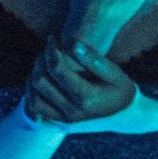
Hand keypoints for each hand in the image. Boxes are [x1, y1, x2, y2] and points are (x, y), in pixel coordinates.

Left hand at [23, 36, 137, 128]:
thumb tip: (74, 45)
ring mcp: (64, 118)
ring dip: (34, 74)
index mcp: (87, 97)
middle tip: (49, 48)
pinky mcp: (59, 120)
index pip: (57, 69)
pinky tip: (41, 77)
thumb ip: (95, 60)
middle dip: (41, 60)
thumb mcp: (116, 73)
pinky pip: (34, 107)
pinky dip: (32, 91)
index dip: (51, 50)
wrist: (125, 115)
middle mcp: (72, 110)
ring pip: (33, 96)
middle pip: (41, 81)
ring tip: (44, 61)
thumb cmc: (121, 90)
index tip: (53, 38)